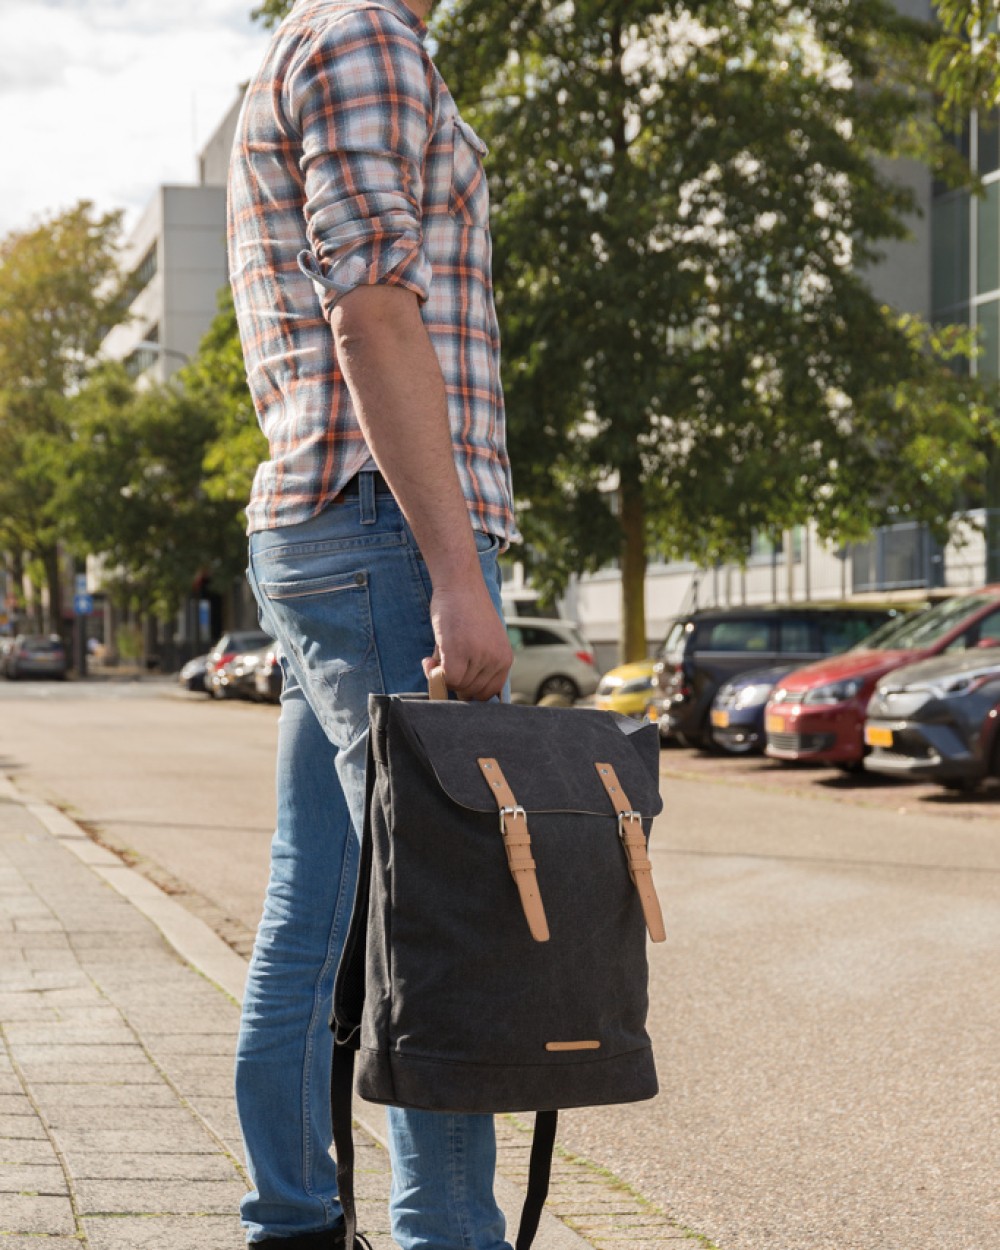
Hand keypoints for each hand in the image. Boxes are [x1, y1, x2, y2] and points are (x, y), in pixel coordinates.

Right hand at [422, 579, 511, 700]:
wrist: (459, 583)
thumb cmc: (467, 610)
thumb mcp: (482, 642)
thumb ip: (477, 666)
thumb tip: (460, 693)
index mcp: (505, 659)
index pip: (488, 693)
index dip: (469, 689)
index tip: (456, 678)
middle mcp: (496, 660)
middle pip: (472, 693)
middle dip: (455, 681)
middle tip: (444, 661)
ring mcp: (479, 657)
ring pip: (457, 686)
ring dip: (442, 674)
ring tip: (440, 652)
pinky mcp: (458, 652)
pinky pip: (445, 678)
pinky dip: (432, 673)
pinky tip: (428, 659)